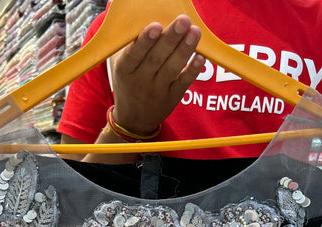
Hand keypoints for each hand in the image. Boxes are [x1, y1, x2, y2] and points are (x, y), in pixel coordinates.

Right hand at [109, 15, 204, 136]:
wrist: (133, 119)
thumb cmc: (128, 82)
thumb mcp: (120, 64)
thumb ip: (128, 43)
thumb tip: (135, 13)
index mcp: (124, 70)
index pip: (134, 54)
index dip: (146, 40)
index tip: (156, 26)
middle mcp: (140, 81)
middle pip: (156, 58)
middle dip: (171, 39)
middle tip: (183, 20)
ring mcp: (156, 91)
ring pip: (171, 69)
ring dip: (184, 50)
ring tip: (195, 32)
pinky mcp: (171, 98)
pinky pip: (183, 83)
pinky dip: (192, 70)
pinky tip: (200, 57)